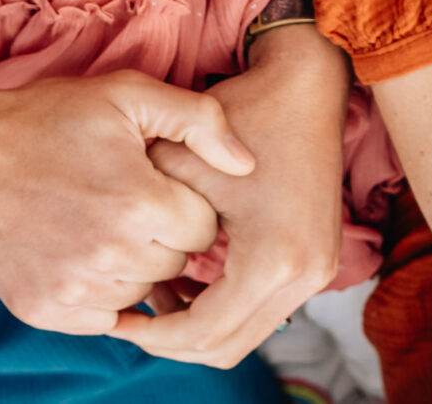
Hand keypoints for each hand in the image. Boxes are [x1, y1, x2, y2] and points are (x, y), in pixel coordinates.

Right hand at [0, 71, 256, 337]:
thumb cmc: (45, 118)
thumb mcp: (125, 95)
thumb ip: (199, 120)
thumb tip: (249, 164)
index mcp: (140, 203)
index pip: (204, 228)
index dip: (186, 202)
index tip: (158, 182)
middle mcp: (112, 256)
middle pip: (176, 264)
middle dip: (164, 234)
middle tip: (128, 198)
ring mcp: (76, 289)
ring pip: (143, 292)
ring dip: (135, 264)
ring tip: (103, 220)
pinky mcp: (46, 311)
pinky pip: (104, 315)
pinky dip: (101, 290)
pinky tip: (81, 248)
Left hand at [114, 23, 350, 366]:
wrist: (308, 85)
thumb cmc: (248, 113)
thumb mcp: (185, 157)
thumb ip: (149, 210)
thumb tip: (114, 259)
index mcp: (272, 258)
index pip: (202, 330)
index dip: (152, 334)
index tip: (116, 319)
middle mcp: (303, 276)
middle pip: (225, 347)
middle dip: (171, 341)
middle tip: (128, 320)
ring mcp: (316, 272)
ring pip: (243, 336)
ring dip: (196, 328)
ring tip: (152, 298)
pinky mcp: (315, 264)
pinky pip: (260, 312)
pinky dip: (220, 310)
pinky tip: (185, 284)